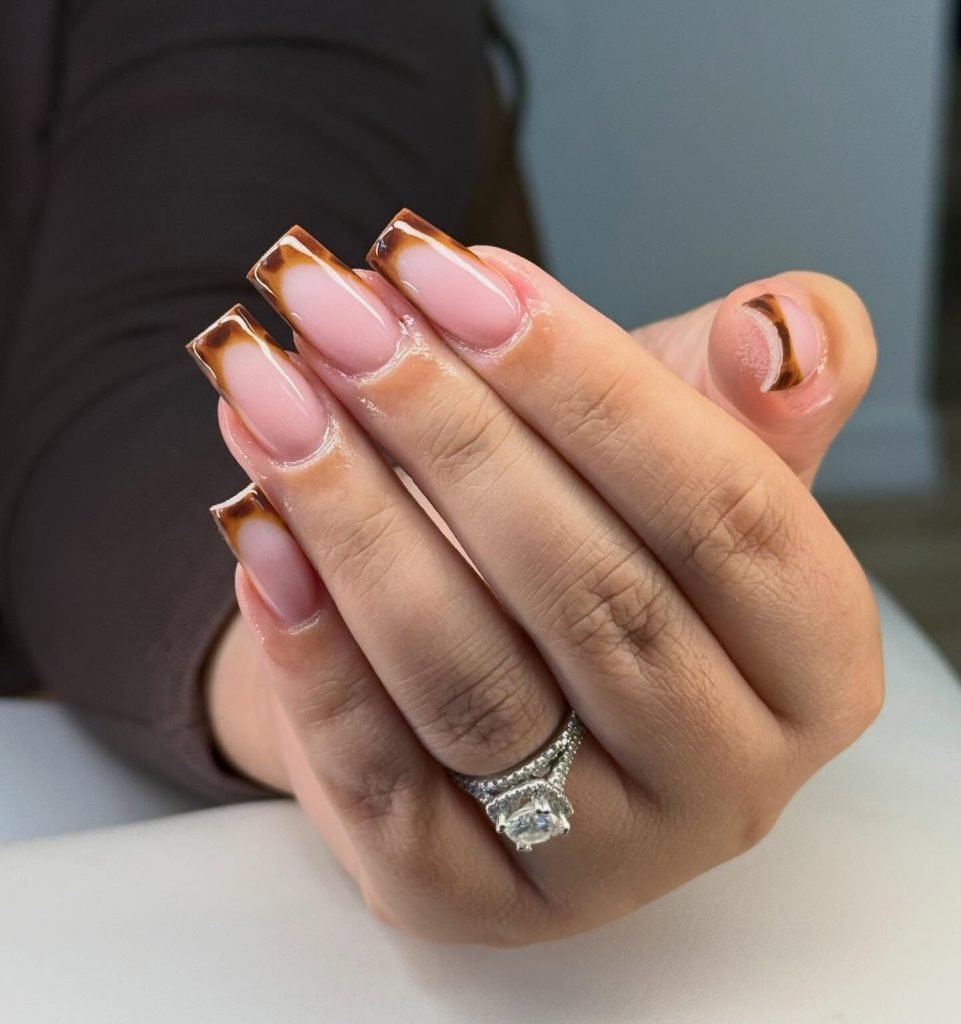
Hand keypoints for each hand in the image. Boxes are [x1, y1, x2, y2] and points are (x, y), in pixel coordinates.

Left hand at [190, 213, 881, 944]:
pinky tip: (256, 532)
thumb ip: (763, 388)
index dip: (587, 382)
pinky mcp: (466, 897)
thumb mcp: (697, 447)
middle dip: (447, 431)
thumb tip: (779, 337)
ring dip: (355, 520)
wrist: (510, 662)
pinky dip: (308, 647)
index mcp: (815, 664)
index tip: (460, 273)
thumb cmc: (607, 538)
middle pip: (590, 592)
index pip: (722, 512)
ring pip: (471, 680)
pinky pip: (377, 775)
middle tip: (339, 313)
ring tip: (273, 393)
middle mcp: (726, 781)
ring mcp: (598, 859)